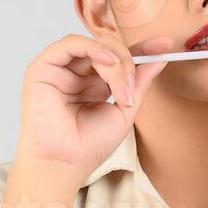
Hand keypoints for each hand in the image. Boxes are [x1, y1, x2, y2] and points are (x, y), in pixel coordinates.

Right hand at [14, 32, 174, 185]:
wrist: (64, 164)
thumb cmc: (88, 146)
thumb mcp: (125, 112)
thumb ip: (140, 84)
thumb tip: (160, 58)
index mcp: (94, 83)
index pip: (119, 57)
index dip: (142, 49)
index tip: (165, 45)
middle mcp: (77, 73)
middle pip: (109, 47)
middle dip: (128, 62)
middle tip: (132, 89)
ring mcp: (60, 69)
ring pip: (94, 44)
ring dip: (115, 61)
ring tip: (120, 89)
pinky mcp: (42, 68)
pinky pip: (70, 43)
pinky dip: (93, 48)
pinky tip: (107, 62)